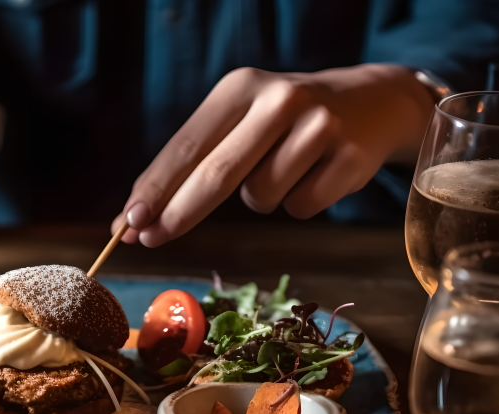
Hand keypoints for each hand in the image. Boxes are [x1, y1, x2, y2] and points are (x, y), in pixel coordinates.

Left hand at [114, 64, 433, 246]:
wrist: (370, 103)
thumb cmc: (283, 123)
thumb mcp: (239, 122)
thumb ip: (192, 166)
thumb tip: (136, 221)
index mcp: (240, 87)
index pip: (187, 145)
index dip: (155, 188)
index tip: (127, 221)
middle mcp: (278, 100)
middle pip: (217, 174)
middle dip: (179, 213)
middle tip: (149, 240)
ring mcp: (318, 127)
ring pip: (262, 197)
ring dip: (263, 198)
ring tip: (285, 167)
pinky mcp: (349, 157)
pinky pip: (301, 207)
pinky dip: (300, 203)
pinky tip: (316, 174)